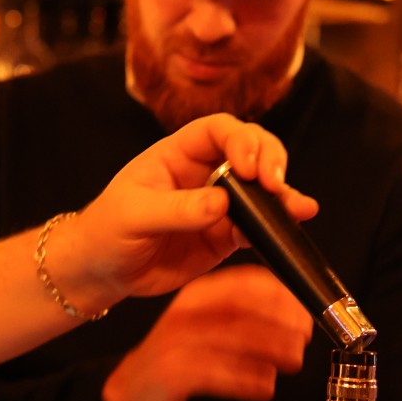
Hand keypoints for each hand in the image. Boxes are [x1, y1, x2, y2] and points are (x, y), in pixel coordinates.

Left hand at [55, 114, 317, 310]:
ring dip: (281, 196)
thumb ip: (177, 208)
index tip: (246, 167)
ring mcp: (218, 205)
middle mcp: (204, 173)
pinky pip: (256, 227)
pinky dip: (274, 228)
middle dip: (269, 160)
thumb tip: (221, 204)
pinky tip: (286, 229)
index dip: (240, 140)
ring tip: (298, 207)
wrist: (103, 270)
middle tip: (275, 183)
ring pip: (260, 191)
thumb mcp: (133, 215)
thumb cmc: (108, 230)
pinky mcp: (224, 237)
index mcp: (178, 153)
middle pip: (250, 150)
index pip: (217, 130)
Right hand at [102, 266, 311, 400]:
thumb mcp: (210, 326)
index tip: (304, 312)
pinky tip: (265, 388)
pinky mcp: (172, 372)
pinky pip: (217, 374)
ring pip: (233, 340)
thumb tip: (296, 319)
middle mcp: (187, 312)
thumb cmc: (180, 355)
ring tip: (292, 362)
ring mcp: (177, 342)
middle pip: (242, 310)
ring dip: (269, 350)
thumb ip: (246, 319)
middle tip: (303, 339)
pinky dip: (246, 381)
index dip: (280, 296)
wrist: (132, 388)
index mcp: (199, 295)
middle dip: (280, 323)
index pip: (245, 283)